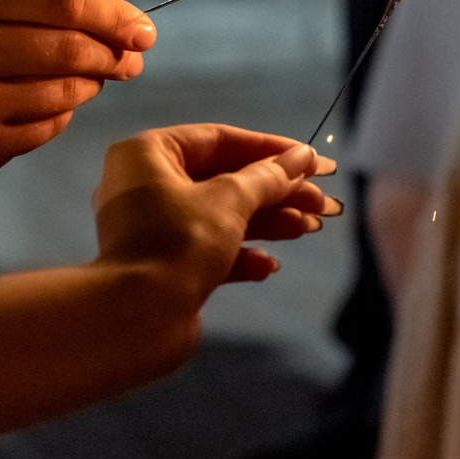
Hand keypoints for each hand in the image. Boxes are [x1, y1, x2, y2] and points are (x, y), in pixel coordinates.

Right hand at [0, 0, 153, 178]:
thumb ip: (34, 4)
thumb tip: (121, 30)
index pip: (64, 0)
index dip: (113, 14)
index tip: (142, 28)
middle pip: (73, 48)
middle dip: (113, 54)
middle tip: (127, 59)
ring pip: (67, 93)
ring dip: (90, 85)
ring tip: (86, 78)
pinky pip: (48, 128)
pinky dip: (60, 114)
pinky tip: (46, 104)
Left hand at [92, 125, 340, 297]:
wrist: (138, 319)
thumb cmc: (179, 243)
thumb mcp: (230, 200)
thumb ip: (268, 177)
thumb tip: (301, 157)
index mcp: (148, 155)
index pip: (219, 139)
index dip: (270, 150)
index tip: (310, 162)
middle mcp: (145, 186)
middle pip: (224, 179)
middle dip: (276, 193)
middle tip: (321, 204)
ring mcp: (153, 230)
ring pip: (221, 216)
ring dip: (267, 222)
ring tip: (308, 229)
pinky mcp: (163, 267)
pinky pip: (208, 251)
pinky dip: (240, 255)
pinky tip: (268, 266)